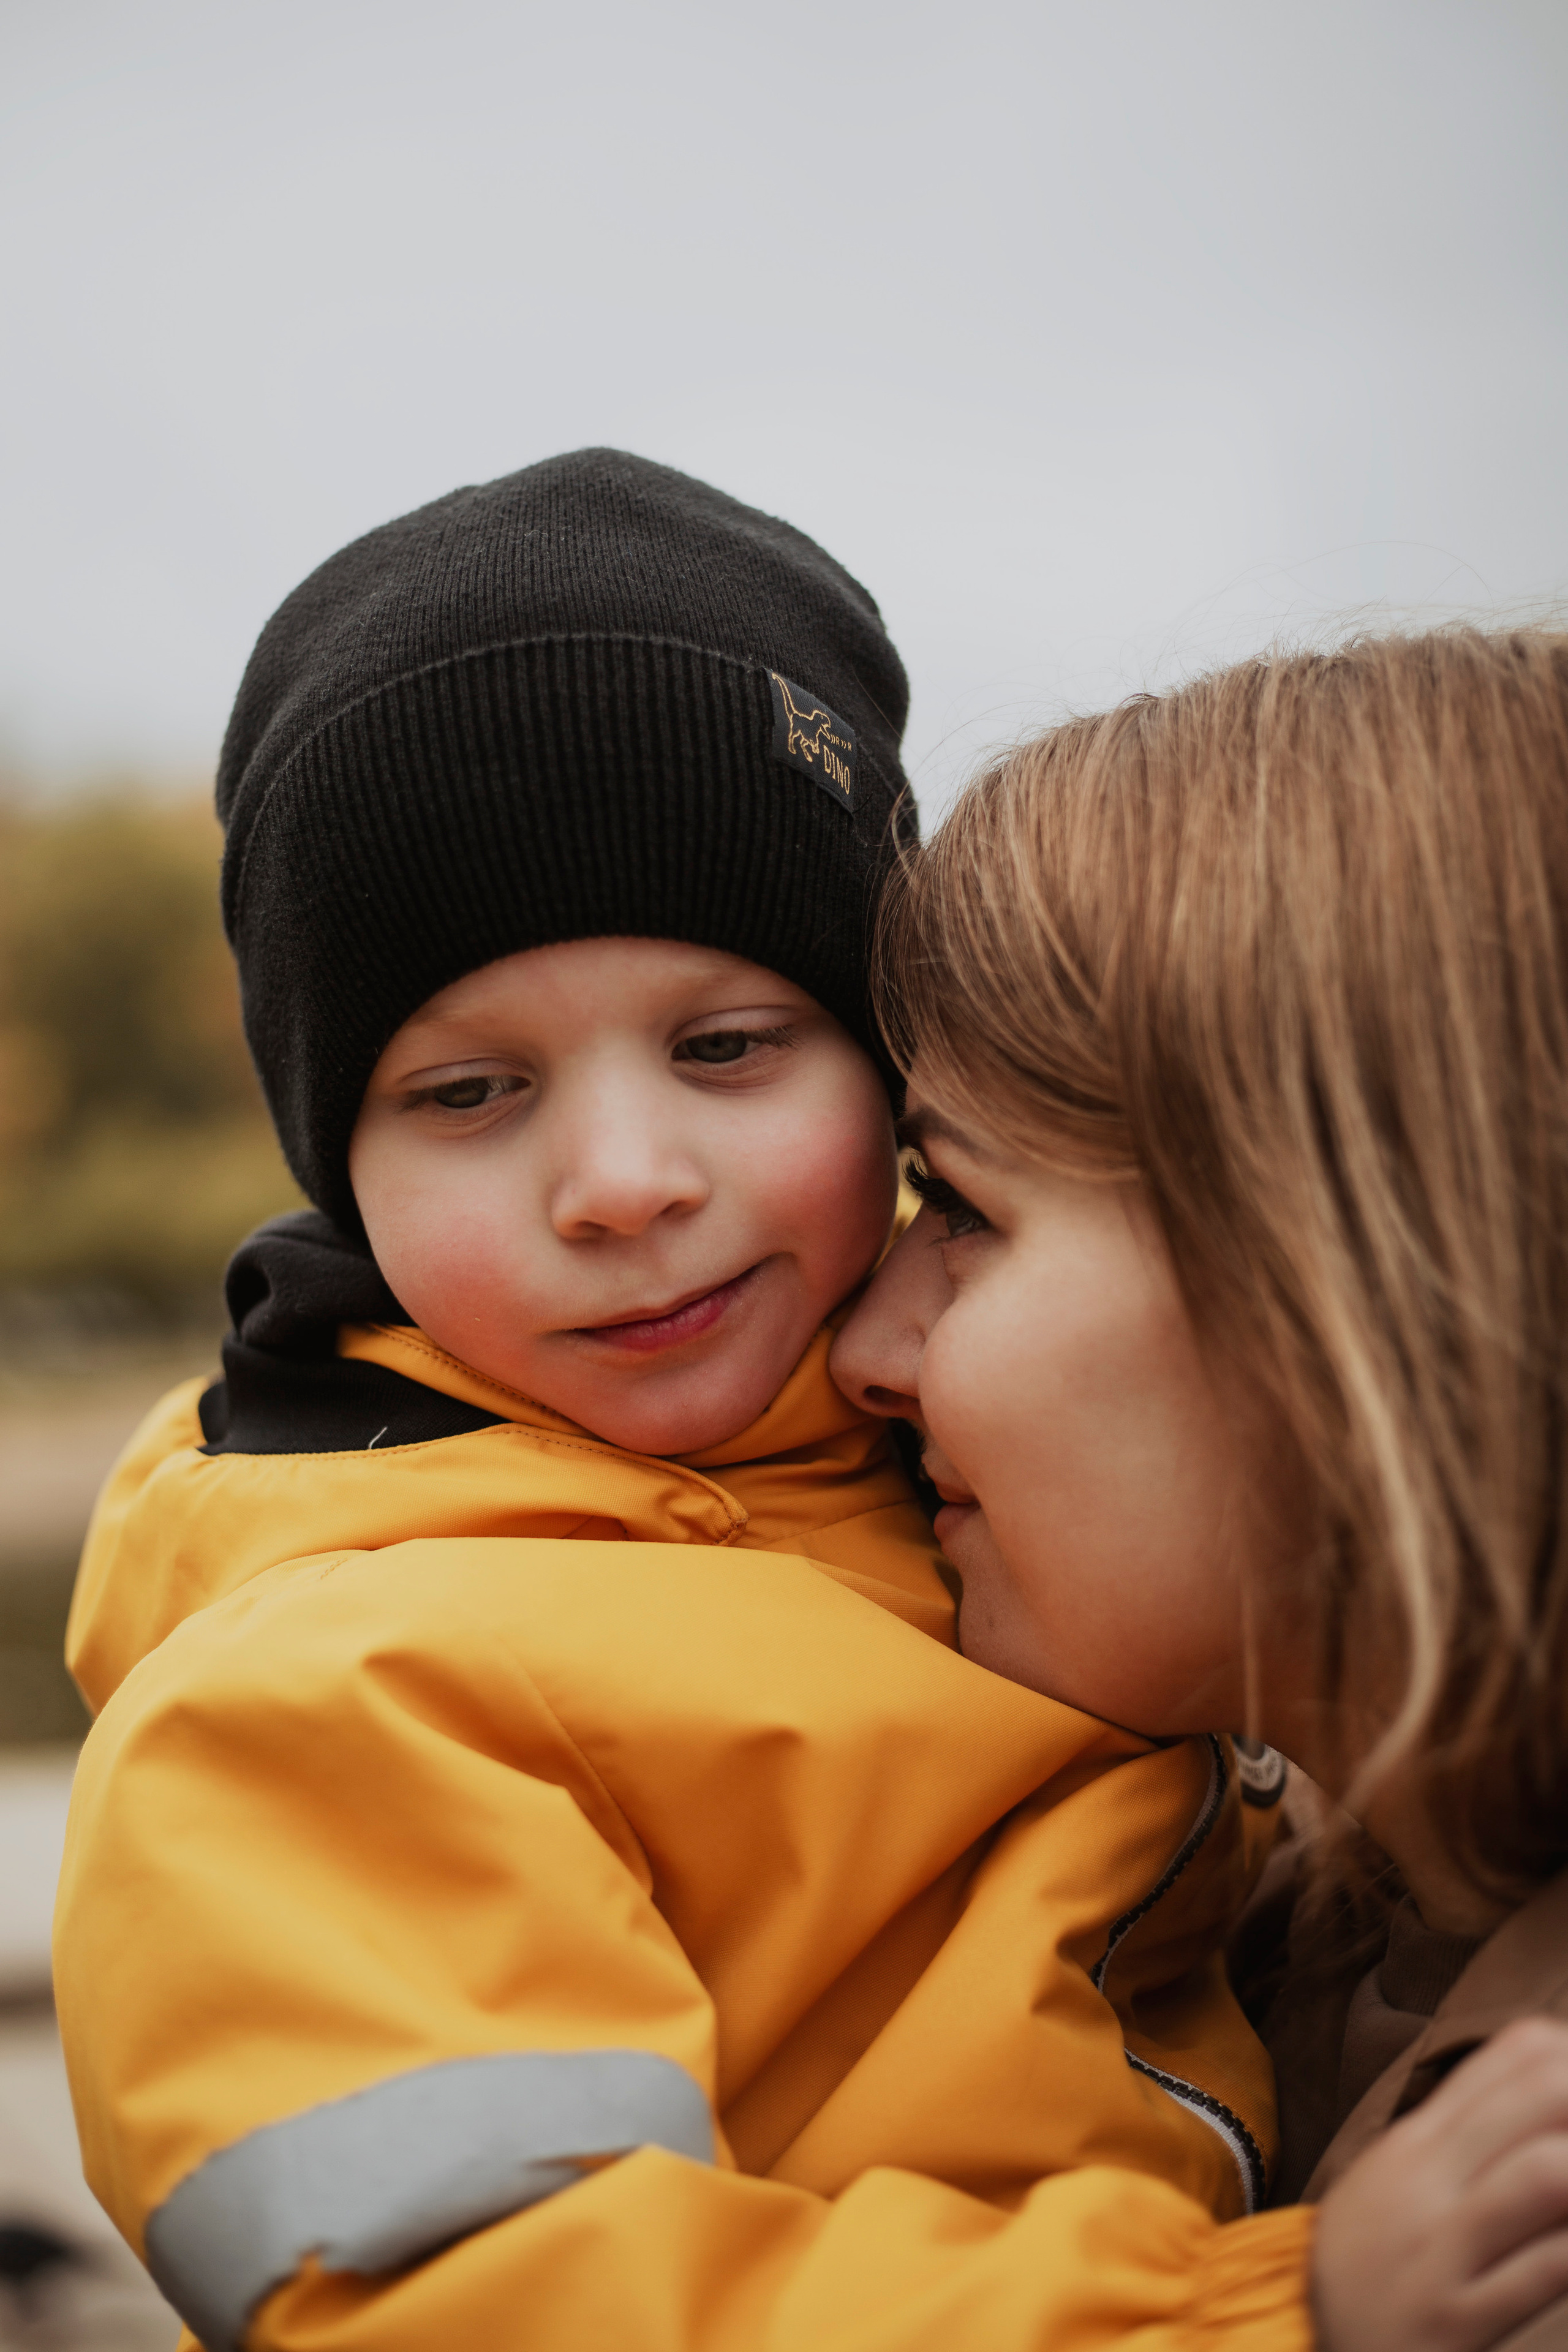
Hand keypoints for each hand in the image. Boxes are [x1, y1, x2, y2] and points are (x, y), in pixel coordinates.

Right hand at [1314, 2017, 1567, 2351]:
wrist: (1308, 2334)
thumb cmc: (1376, 2248)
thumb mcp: (1405, 2169)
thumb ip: (1472, 2126)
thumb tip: (1557, 2076)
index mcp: (1423, 2135)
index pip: (1518, 2053)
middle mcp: (1429, 2177)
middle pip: (1539, 2095)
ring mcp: (1442, 2248)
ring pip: (1541, 2178)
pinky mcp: (1458, 2320)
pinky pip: (1541, 2273)